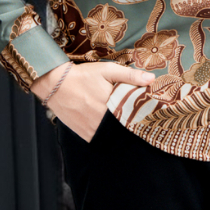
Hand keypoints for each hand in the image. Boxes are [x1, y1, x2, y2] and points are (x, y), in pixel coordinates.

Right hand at [32, 61, 155, 141]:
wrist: (57, 85)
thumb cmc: (84, 75)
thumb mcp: (107, 70)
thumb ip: (130, 76)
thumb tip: (152, 79)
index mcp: (111, 105)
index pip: (134, 117)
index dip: (143, 116)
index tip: (151, 115)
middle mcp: (102, 121)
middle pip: (124, 127)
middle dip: (132, 124)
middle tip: (140, 120)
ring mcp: (93, 130)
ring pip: (113, 135)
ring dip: (120, 130)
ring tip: (125, 123)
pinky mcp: (85, 134)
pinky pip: (101, 138)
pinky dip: (107, 135)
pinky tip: (110, 127)